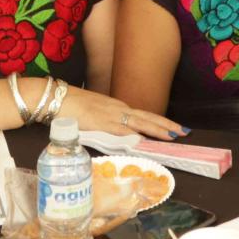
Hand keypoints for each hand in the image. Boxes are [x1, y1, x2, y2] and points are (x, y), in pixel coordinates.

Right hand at [57, 87, 184, 140]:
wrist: (54, 97)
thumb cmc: (70, 105)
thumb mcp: (94, 113)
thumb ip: (107, 123)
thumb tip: (118, 134)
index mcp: (117, 107)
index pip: (144, 115)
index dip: (160, 122)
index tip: (175, 128)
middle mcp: (117, 109)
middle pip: (148, 117)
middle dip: (167, 125)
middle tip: (184, 132)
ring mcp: (110, 115)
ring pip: (139, 123)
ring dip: (157, 130)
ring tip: (173, 136)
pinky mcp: (100, 123)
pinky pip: (120, 131)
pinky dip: (134, 136)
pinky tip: (144, 141)